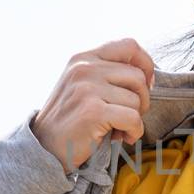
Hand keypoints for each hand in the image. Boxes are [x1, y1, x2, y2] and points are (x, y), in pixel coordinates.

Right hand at [30, 38, 155, 173]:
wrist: (45, 147)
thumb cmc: (71, 119)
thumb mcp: (83, 85)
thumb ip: (108, 74)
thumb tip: (148, 75)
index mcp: (83, 58)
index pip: (128, 45)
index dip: (145, 64)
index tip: (146, 84)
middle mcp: (84, 68)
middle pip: (137, 76)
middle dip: (142, 100)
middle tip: (129, 116)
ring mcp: (88, 88)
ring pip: (136, 100)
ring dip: (135, 119)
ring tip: (119, 129)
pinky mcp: (93, 111)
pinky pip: (133, 118)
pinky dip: (135, 131)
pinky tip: (124, 137)